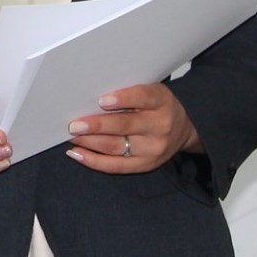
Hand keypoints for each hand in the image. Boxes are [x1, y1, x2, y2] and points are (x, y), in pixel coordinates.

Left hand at [65, 82, 199, 173]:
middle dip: (96, 125)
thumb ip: (128, 90)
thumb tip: (89, 94)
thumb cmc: (157, 105)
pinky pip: (116, 166)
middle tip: (73, 124)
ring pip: (116, 146)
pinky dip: (94, 161)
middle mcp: (159, 126)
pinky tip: (77, 153)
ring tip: (71, 136)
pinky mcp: (146, 165)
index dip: (123, 99)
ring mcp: (153, 148)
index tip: (102, 100)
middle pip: (124, 125)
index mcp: (160, 101)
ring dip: (89, 142)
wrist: (185, 128)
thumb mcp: (151, 90)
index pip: (142, 97)